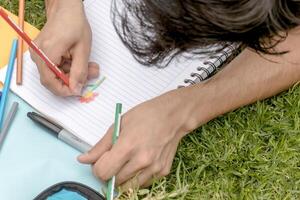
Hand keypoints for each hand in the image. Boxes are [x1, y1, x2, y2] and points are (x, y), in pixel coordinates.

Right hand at [30, 0, 98, 95]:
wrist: (65, 8)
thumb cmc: (74, 23)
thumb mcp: (82, 49)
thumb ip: (80, 71)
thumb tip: (76, 89)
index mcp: (46, 53)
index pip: (50, 82)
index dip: (64, 90)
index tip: (78, 90)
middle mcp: (38, 55)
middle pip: (53, 78)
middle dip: (73, 79)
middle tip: (90, 74)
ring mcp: (39, 54)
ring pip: (56, 73)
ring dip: (73, 72)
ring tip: (90, 66)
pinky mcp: (42, 53)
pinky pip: (55, 66)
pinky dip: (69, 66)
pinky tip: (80, 61)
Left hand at [78, 90, 192, 187]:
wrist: (173, 115)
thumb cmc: (146, 115)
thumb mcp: (119, 125)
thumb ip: (100, 146)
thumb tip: (83, 159)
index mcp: (128, 146)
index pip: (103, 172)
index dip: (98, 168)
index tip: (101, 161)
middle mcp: (142, 160)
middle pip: (114, 181)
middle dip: (110, 173)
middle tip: (114, 159)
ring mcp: (154, 168)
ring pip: (128, 186)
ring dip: (123, 177)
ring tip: (128, 160)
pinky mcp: (162, 171)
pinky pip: (142, 184)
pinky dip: (137, 177)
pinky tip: (140, 162)